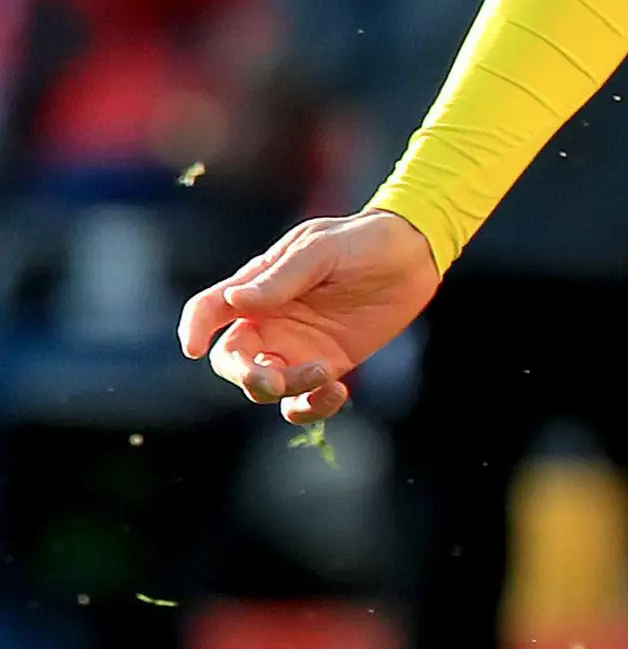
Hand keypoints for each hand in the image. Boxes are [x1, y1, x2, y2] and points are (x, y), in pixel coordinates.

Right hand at [177, 209, 440, 423]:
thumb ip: (280, 277)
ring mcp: (296, 348)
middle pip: (233, 360)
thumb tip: (236, 299)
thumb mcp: (320, 249)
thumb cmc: (360, 242)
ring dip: (285, 391)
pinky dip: (312, 407)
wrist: (413, 256)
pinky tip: (337, 392)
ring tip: (324, 374)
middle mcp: (268, 322)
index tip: (194, 348)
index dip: (194, 328)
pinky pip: (304, 399)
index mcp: (255, 287)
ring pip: (266, 387)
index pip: (209, 309)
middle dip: (244, 376)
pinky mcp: (327, 365)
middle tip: (271, 381)